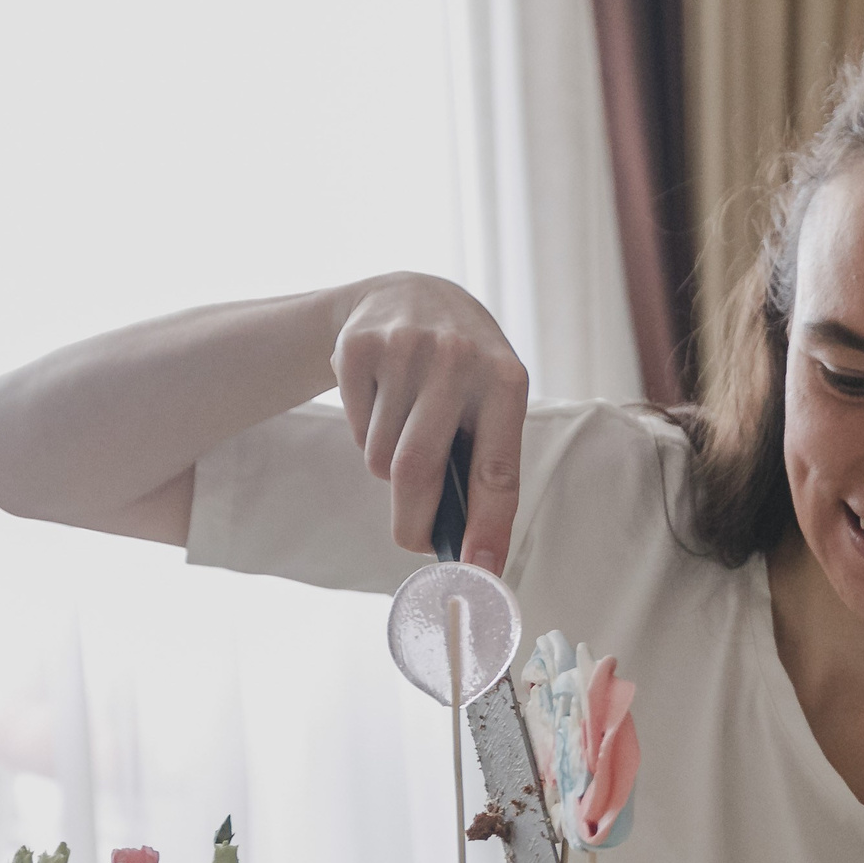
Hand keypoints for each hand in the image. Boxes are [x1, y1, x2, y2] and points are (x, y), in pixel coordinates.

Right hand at [328, 274, 528, 570]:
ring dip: (389, 469)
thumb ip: (485, 459)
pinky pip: (357, 430)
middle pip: (418, 471)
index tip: (479, 569)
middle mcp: (457, 359)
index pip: (496, 470)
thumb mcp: (492, 396)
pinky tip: (383, 401)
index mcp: (506, 380)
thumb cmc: (463, 368)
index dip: (488, 526)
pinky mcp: (358, 347)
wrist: (410, 293)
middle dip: (413, 523)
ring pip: (381, 457)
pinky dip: (366, 435)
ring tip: (406, 431)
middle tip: (413, 542)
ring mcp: (403, 349)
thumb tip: (472, 547)